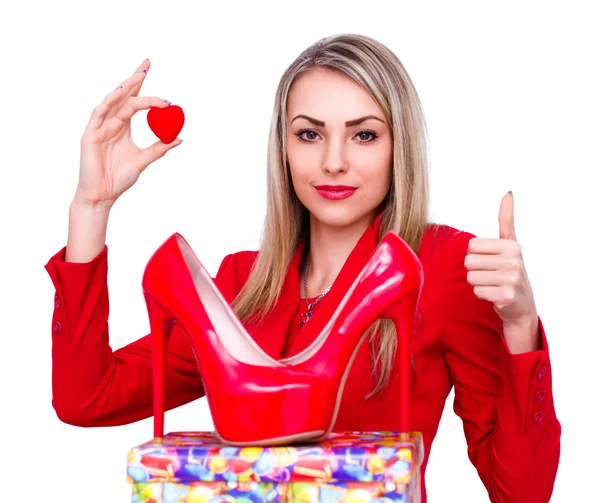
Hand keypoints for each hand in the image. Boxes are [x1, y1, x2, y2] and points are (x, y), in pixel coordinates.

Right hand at [75, 58, 181, 206]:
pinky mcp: (90, 135)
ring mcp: (99, 127)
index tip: (151, 70)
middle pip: (123, 96)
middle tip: (147, 64)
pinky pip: (100, 114)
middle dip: (134, 79)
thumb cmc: (119, 178)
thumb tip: (179, 138)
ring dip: (126, 88)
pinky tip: (121, 93)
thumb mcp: (143, 160)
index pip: (133, 100)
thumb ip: (159, 148)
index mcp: (122, 126)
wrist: (103, 195)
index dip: (141, 85)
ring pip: (113, 102)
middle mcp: (111, 122)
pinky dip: (110, 102)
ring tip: (138, 76)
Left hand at [465, 191, 539, 352]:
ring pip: (471, 277)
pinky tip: (496, 296)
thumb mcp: (510, 245)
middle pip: (469, 262)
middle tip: (492, 276)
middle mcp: (514, 260)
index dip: (477, 256)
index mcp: (512, 245)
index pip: (471, 246)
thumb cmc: (511, 273)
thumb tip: (508, 193)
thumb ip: (506, 220)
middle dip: (476, 271)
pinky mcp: (506, 295)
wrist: (522, 307)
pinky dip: (483, 295)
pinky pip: (477, 291)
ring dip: (479, 284)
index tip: (491, 262)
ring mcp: (512, 278)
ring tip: (494, 285)